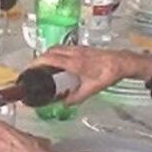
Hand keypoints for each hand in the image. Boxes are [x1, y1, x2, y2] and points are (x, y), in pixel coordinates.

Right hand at [32, 45, 151, 103]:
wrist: (122, 62)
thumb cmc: (108, 74)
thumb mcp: (92, 89)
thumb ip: (76, 97)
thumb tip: (64, 103)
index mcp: (74, 63)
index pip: (50, 59)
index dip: (36, 63)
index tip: (29, 69)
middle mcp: (74, 53)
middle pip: (50, 51)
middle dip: (40, 59)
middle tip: (35, 69)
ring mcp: (78, 49)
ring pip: (57, 48)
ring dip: (48, 55)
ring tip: (45, 66)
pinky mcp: (82, 48)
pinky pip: (64, 48)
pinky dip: (57, 54)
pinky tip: (60, 63)